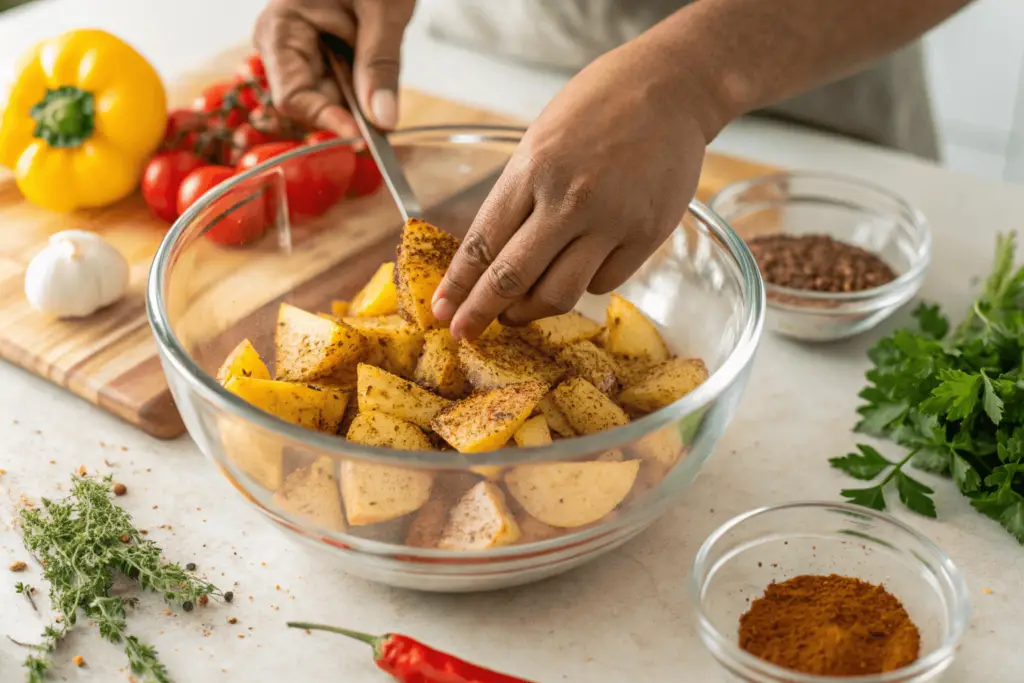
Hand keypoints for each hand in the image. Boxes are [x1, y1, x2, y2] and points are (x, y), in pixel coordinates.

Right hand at [253, 0, 415, 135]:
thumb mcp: (383, 10)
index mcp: (280, 28)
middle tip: (387, 112)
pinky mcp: (320, 55)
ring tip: (376, 50)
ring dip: (361, 96)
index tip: (365, 139)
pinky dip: (363, 86)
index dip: (328, 121)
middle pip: (313, 103)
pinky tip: (374, 63)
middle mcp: (282, 45)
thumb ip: (381, 65)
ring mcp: (300, 52)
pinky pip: (341, 86)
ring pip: (331, 99)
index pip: (293, 97)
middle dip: (351, 111)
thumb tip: (383, 120)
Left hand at [431, 40, 718, 340]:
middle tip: (467, 331)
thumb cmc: (597, 107)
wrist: (670, 88)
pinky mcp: (646, 235)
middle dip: (481, 313)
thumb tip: (489, 257)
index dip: (458, 285)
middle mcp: (569, 199)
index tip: (442, 311)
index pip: (482, 243)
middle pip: (512, 279)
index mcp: (532, 169)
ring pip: (559, 294)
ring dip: (531, 311)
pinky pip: (602, 283)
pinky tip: (580, 267)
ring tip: (518, 311)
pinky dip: (584, 283)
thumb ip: (517, 196)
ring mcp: (611, 221)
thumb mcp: (539, 140)